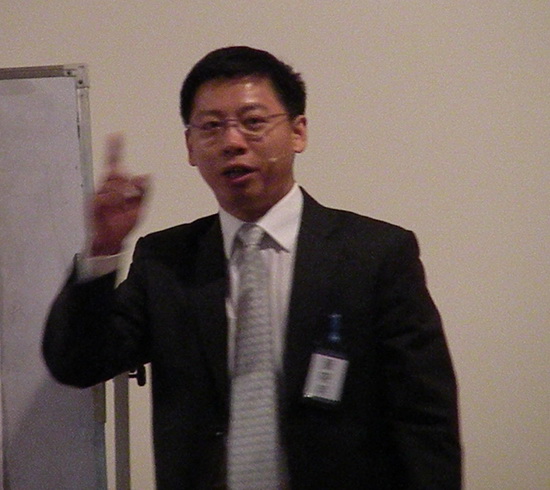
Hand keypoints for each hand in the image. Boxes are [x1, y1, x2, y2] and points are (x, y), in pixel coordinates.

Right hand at [90, 134, 150, 255]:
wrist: (111, 242)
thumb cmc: (123, 225)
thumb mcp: (139, 208)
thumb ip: (144, 192)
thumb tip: (146, 175)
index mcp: (117, 187)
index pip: (116, 164)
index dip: (116, 149)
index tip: (117, 134)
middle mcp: (106, 187)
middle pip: (113, 170)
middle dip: (119, 171)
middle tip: (122, 173)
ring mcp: (99, 194)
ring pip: (112, 183)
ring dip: (120, 193)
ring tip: (122, 205)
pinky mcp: (93, 203)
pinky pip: (105, 196)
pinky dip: (113, 201)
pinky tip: (115, 207)